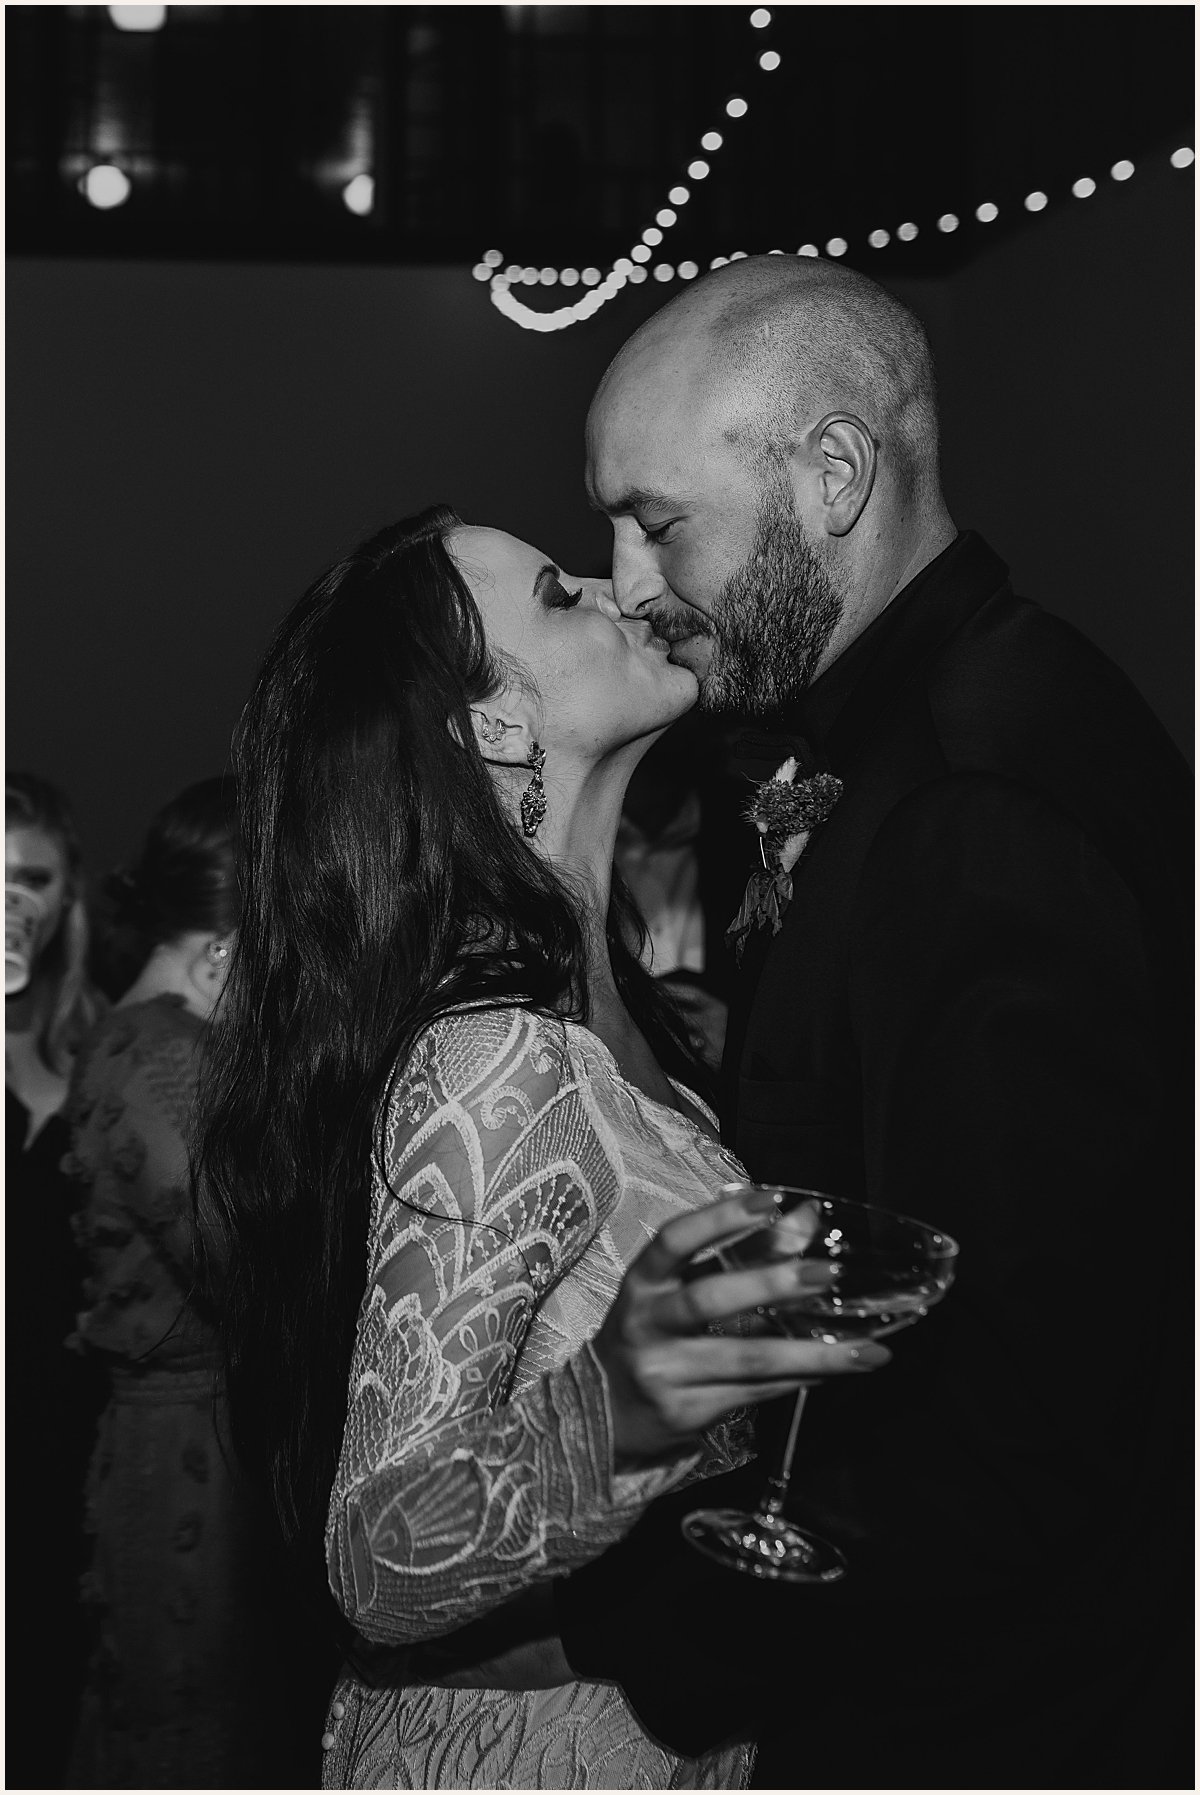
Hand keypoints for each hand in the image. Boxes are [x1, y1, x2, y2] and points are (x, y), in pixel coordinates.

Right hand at [592, 1188, 889, 1466]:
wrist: (604, 1410)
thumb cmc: (654, 1331)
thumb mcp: (681, 1286)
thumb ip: (742, 1251)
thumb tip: (806, 1216)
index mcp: (642, 1281)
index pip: (675, 1241)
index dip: (720, 1219)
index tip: (770, 1199)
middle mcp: (646, 1325)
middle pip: (709, 1300)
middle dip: (772, 1283)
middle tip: (829, 1272)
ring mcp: (664, 1373)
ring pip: (747, 1360)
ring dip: (812, 1353)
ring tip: (866, 1350)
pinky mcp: (686, 1413)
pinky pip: (755, 1394)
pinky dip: (800, 1380)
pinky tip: (834, 1369)